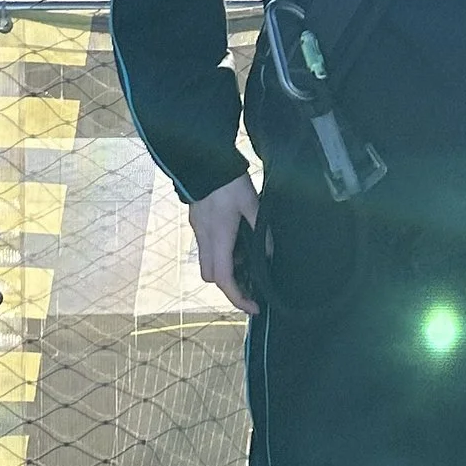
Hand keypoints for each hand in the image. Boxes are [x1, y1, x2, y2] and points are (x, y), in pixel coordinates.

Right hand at [189, 169, 262, 312]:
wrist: (201, 159)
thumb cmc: (227, 180)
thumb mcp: (251, 202)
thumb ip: (261, 228)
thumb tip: (268, 252)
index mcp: (219, 237)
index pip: (224, 279)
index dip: (238, 298)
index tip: (253, 307)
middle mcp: (204, 238)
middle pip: (212, 276)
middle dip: (230, 285)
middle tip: (251, 282)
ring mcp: (198, 230)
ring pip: (207, 262)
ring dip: (225, 267)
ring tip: (247, 257)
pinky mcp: (196, 221)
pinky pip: (206, 246)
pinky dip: (220, 251)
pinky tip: (236, 238)